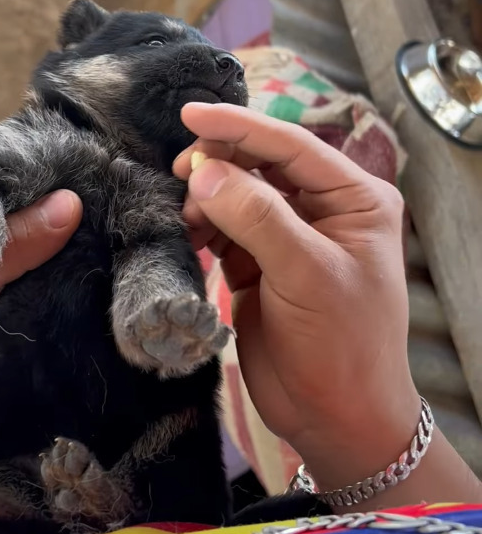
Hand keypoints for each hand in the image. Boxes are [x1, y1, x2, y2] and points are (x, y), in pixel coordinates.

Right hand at [174, 103, 420, 490]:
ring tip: (184, 217)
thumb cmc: (341, 344)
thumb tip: (203, 171)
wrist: (335, 419)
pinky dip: (201, 226)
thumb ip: (256, 218)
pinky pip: (223, 228)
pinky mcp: (259, 264)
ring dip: (206, 197)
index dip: (240, 126)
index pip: (291, 145)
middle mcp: (322, 209)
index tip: (190, 113)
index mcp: (354, 198)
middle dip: (219, 162)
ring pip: (236, 194)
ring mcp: (288, 236)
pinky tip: (185, 234)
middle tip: (178, 171)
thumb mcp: (306, 274)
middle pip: (261, 163)